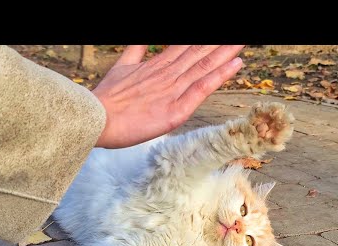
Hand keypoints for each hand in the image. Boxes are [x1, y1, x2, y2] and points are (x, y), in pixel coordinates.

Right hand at [93, 45, 244, 147]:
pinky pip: (201, 88)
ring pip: (204, 66)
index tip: (216, 36)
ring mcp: (172, 90)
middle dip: (219, 44)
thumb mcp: (121, 67)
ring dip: (225, 52)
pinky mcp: (175, 110)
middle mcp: (167, 74)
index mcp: (156, 66)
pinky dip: (220, 75)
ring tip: (242, 41)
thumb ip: (135, 52)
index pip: (185, 47)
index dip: (202, 41)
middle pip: (199, 53)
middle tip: (238, 36)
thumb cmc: (105, 98)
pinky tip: (236, 64)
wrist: (96, 117)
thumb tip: (143, 41)